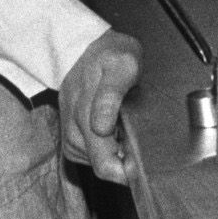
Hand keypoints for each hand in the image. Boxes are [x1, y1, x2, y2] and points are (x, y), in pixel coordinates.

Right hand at [59, 29, 143, 182]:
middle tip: (139, 134)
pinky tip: (115, 129)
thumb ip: (112, 93)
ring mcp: (70, 138)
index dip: (131, 168)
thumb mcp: (122, 63)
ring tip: (125, 125)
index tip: (147, 156)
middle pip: (105, 168)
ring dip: (117, 151)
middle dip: (126, 159)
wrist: (83, 50)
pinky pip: (93, 158)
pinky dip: (108, 148)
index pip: (107, 165)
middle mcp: (74, 132)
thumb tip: (101, 126)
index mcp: (86, 115)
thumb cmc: (109, 56)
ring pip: (100, 164)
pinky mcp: (71, 141)